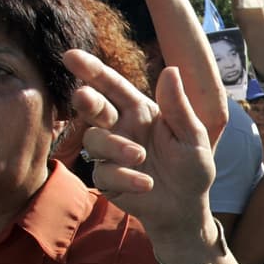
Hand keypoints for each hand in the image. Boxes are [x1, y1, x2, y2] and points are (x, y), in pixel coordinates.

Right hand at [65, 49, 215, 247]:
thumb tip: (171, 70)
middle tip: (85, 98)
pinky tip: (147, 184)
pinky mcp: (107, 179)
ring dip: (115, 147)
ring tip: (140, 156)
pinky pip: (103, 173)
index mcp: (140, 111)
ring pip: (94, 140)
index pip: (113, 86)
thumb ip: (178, 107)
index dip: (92, 70)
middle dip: (86, 100)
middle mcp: (121, 128)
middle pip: (93, 107)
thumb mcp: (192, 136)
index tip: (70, 56)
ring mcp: (111, 154)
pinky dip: (124, 177)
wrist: (187, 207)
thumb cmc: (192, 166)